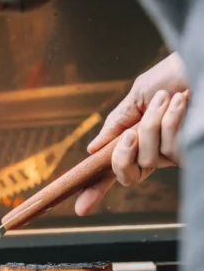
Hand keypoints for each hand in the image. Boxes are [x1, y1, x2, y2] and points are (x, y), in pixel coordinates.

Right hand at [75, 53, 188, 214]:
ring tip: (165, 98)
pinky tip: (182, 101)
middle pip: (127, 177)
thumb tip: (92, 149)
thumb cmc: (174, 74)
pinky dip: (171, 121)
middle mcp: (156, 153)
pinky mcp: (189, 153)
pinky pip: (170, 148)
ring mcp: (173, 155)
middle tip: (129, 135)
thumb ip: (116, 123)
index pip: (114, 170)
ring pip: (148, 158)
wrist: (199, 60)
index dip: (95, 190)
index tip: (80, 209)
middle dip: (122, 157)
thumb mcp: (137, 95)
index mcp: (139, 142)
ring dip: (151, 124)